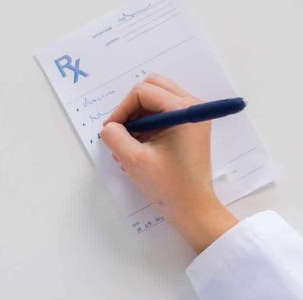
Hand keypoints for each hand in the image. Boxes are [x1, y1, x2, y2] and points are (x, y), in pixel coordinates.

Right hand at [101, 74, 237, 252]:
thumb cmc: (168, 187)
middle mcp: (193, 106)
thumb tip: (109, 126)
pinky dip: (147, 125)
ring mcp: (193, 116)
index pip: (143, 92)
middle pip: (152, 88)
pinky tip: (139, 148)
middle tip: (121, 133)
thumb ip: (115, 136)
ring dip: (138, 117)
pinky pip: (162, 113)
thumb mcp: (134, 160)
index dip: (122, 109)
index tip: (111, 132)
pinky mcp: (190, 127)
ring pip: (156, 99)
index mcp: (183, 110)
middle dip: (131, 108)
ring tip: (128, 145)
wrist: (193, 209)